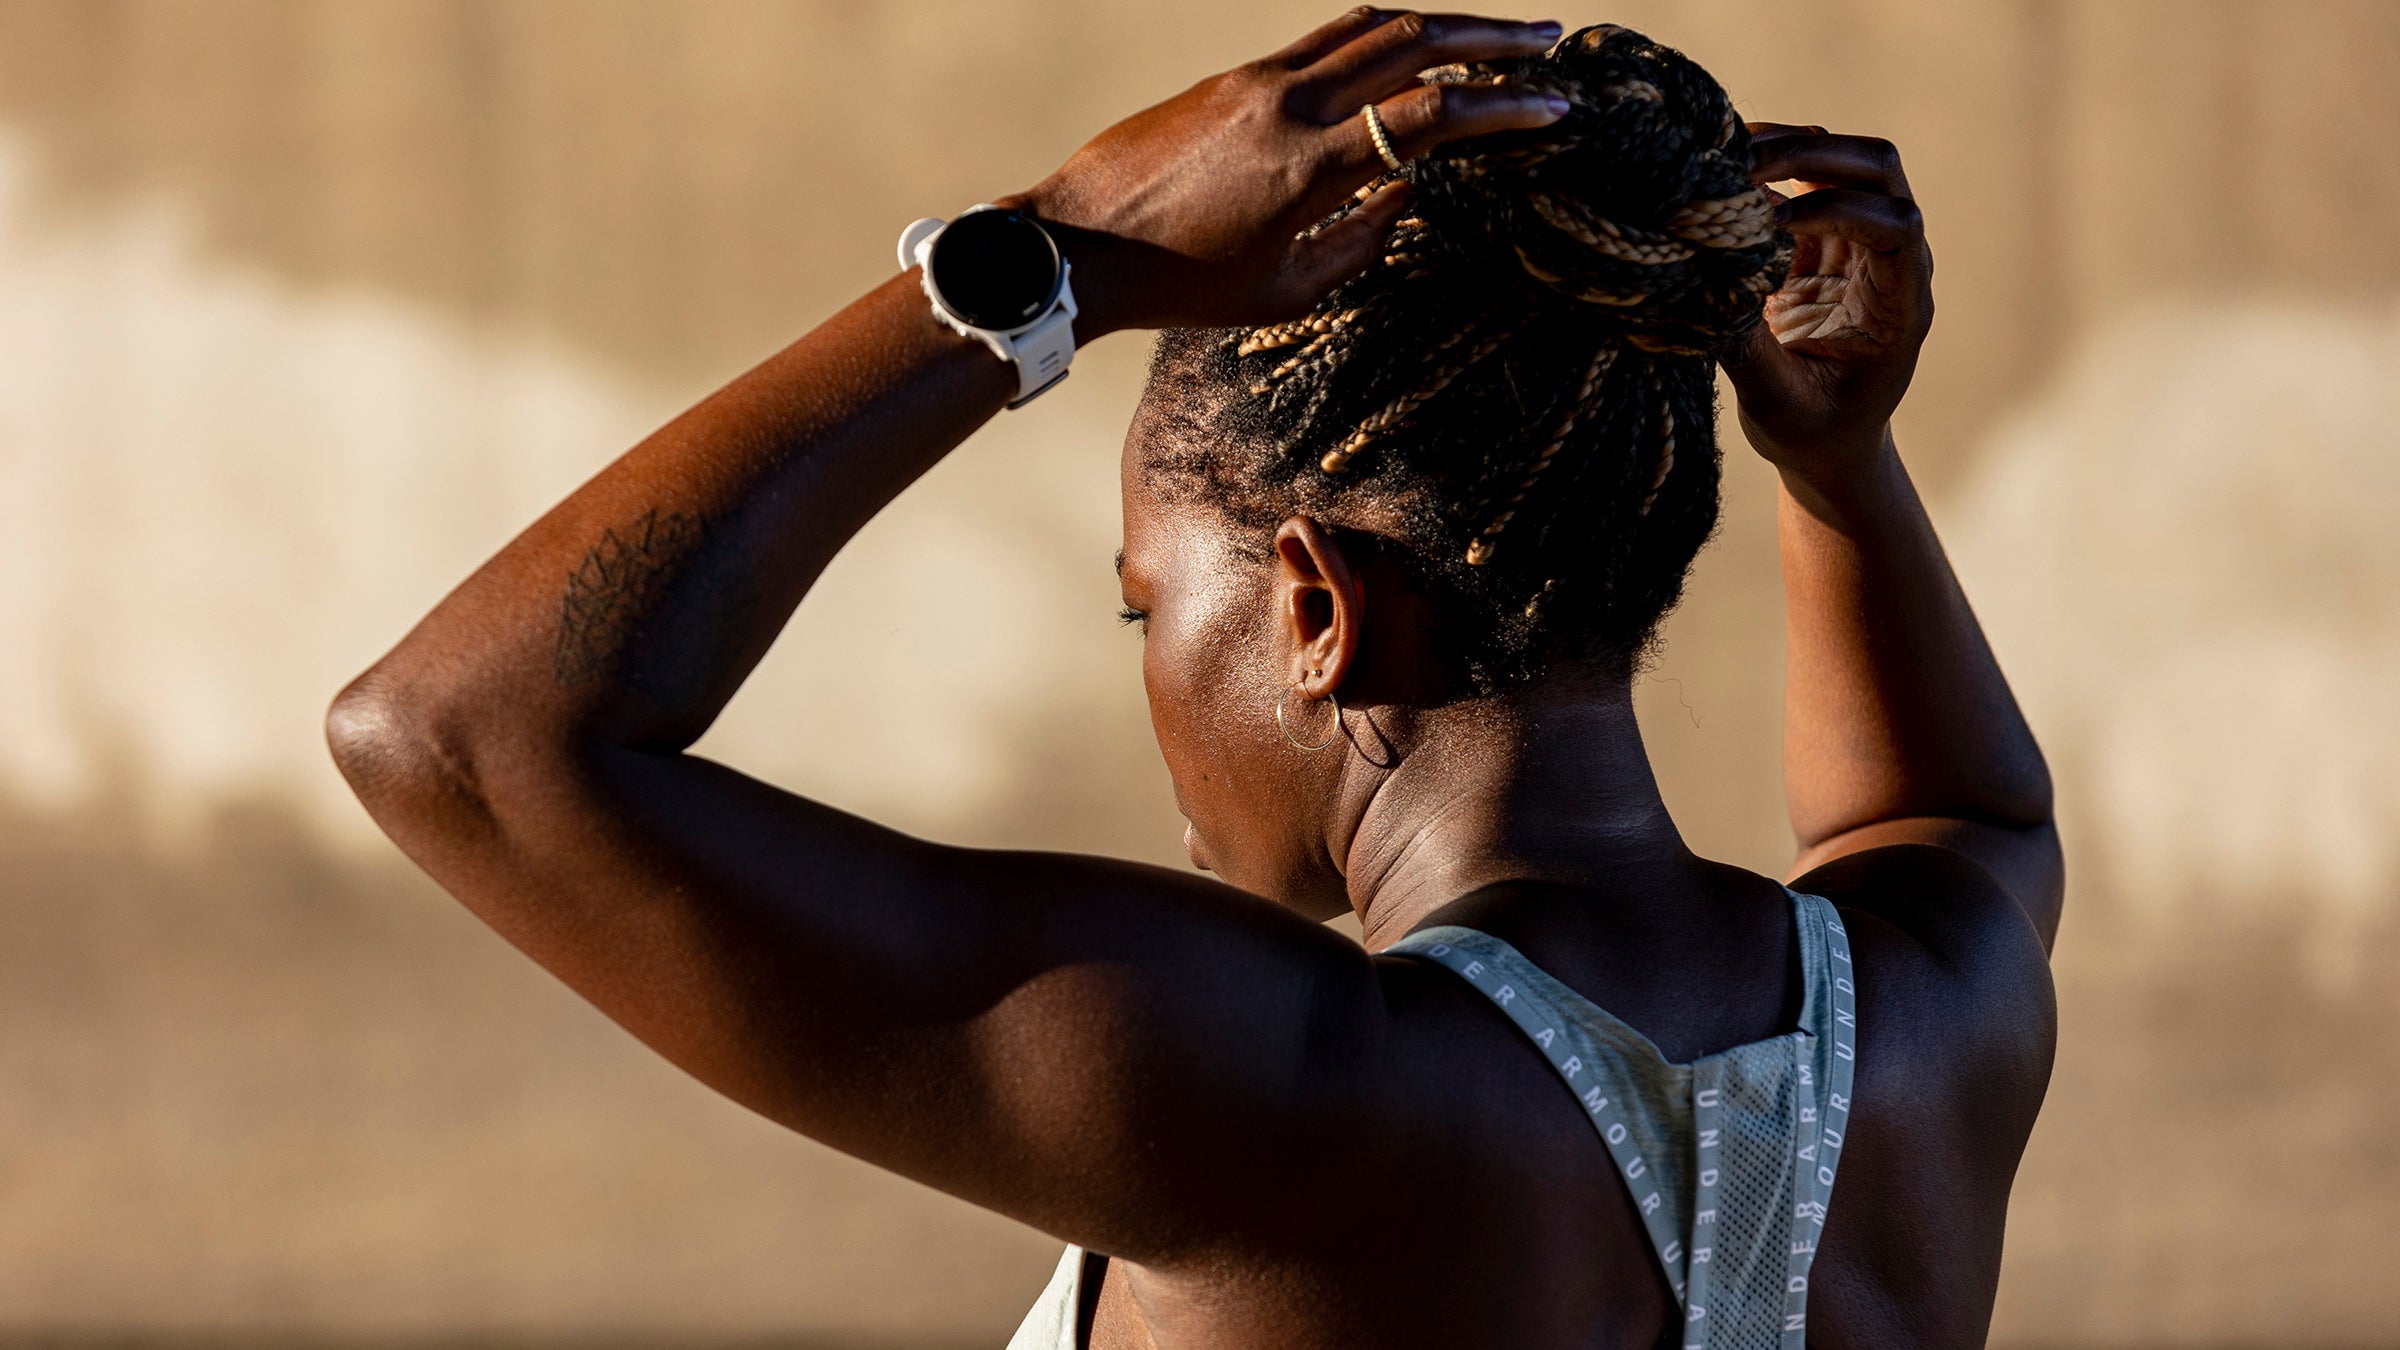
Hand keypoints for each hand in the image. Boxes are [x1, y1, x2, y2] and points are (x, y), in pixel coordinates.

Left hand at [1001, 9, 1568, 336]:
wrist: (1077, 243)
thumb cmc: (1178, 288)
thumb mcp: (1283, 292)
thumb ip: (1360, 244)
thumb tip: (1411, 194)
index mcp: (1307, 169)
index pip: (1430, 118)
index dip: (1503, 109)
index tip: (1555, 108)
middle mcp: (1288, 107)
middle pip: (1412, 44)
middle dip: (1491, 39)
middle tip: (1550, 41)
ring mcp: (1259, 81)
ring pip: (1370, 26)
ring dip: (1442, 22)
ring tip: (1496, 32)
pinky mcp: (1235, 77)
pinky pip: (1326, 39)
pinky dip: (1382, 35)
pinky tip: (1413, 44)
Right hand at [1721, 126, 1934, 486]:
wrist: (1826, 440)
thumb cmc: (1813, 433)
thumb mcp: (1779, 408)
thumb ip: (1748, 352)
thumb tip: (1700, 292)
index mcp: (1900, 304)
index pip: (1895, 227)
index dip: (1838, 211)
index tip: (1775, 229)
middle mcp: (1890, 258)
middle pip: (1877, 169)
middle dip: (1812, 155)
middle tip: (1740, 164)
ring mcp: (1858, 240)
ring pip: (1840, 159)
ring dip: (1785, 148)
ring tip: (1720, 156)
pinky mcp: (1822, 236)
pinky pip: (1800, 179)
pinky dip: (1762, 165)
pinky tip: (1715, 172)